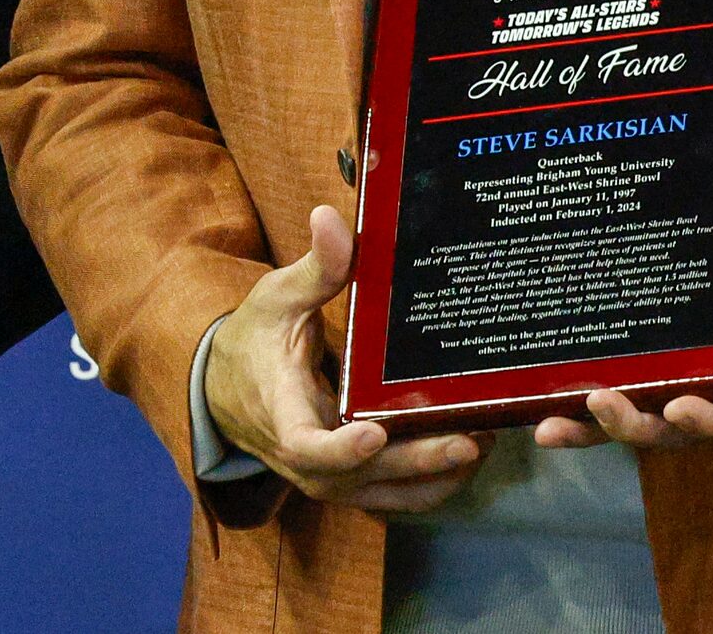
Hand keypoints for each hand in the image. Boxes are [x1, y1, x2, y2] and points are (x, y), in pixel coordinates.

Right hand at [204, 205, 487, 511]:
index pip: (309, 447)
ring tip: (484, 441)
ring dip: (438, 476)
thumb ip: (313, 268)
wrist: (228, 390)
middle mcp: (308, 461)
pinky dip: (433, 482)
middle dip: (420, 460)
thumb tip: (329, 217)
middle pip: (368, 475)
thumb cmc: (257, 339)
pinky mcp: (352, 485)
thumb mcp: (277, 298)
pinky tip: (468, 453)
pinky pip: (397, 495)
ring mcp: (333, 480)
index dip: (343, 448)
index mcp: (284, 414)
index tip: (376, 431)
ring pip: (391, 493)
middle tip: (471, 438)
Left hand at [530, 182, 712, 451]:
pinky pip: (604, 385)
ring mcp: (665, 371)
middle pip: (670, 423)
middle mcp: (706, 378)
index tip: (683, 408)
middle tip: (603, 405)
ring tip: (549, 425)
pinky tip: (534, 408)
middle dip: (636, 424)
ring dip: (591, 427)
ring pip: (630, 415)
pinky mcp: (632, 354)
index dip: (711, 415)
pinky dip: (571, 404)